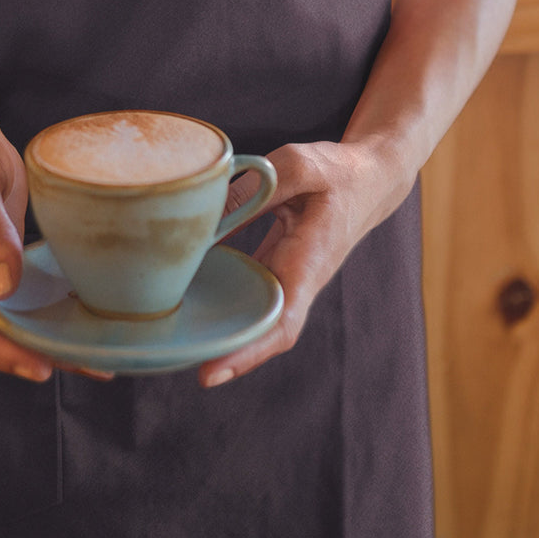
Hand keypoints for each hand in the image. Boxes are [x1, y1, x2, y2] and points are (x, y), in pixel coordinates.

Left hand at [198, 138, 410, 387]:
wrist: (368, 180)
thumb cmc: (339, 173)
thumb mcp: (304, 164)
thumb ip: (262, 183)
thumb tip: (217, 206)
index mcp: (310, 262)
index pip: (281, 321)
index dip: (247, 351)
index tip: (210, 372)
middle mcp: (297, 279)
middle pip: (260, 330)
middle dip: (223, 353)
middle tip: (173, 360)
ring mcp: (286, 275)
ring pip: (250, 312)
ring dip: (217, 328)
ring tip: (169, 338)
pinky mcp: (274, 264)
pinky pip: (245, 289)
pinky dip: (219, 298)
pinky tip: (182, 295)